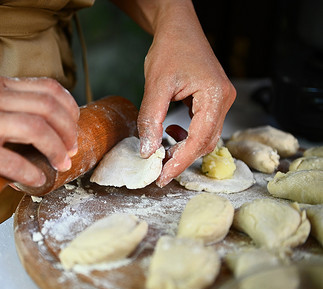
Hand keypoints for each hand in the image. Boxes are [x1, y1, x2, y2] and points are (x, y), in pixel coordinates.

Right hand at [0, 72, 78, 186]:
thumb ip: (6, 105)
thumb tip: (36, 129)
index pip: (49, 89)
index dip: (70, 109)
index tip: (73, 127)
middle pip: (49, 108)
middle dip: (69, 132)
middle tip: (71, 149)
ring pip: (34, 129)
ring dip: (55, 149)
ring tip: (60, 163)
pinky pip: (8, 159)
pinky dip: (29, 171)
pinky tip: (35, 180)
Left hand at [133, 0, 235, 186]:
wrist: (178, 28)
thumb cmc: (170, 49)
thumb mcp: (156, 85)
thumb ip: (151, 119)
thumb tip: (147, 150)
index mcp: (215, 96)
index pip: (200, 140)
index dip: (180, 162)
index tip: (162, 177)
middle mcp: (224, 100)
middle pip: (206, 142)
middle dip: (181, 158)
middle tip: (158, 168)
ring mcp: (221, 100)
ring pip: (205, 136)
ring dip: (184, 148)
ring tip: (162, 149)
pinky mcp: (213, 100)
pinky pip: (203, 126)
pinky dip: (187, 135)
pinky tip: (171, 132)